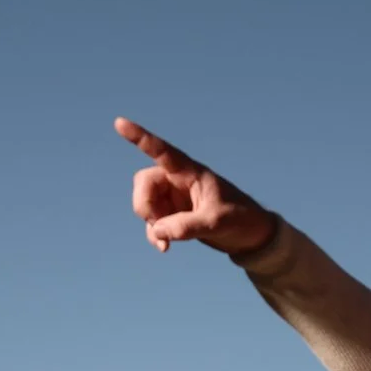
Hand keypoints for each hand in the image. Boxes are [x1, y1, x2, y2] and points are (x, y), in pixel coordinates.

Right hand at [114, 118, 277, 254]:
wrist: (251, 237)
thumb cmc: (240, 220)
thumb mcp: (216, 223)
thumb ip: (186, 227)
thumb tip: (158, 230)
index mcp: (191, 172)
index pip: (162, 151)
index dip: (140, 137)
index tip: (119, 123)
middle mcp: (179, 181)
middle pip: (144, 183)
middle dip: (145, 205)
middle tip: (159, 224)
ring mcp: (175, 198)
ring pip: (145, 203)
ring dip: (151, 223)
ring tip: (167, 242)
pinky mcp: (175, 215)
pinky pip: (153, 221)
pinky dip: (155, 233)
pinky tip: (165, 247)